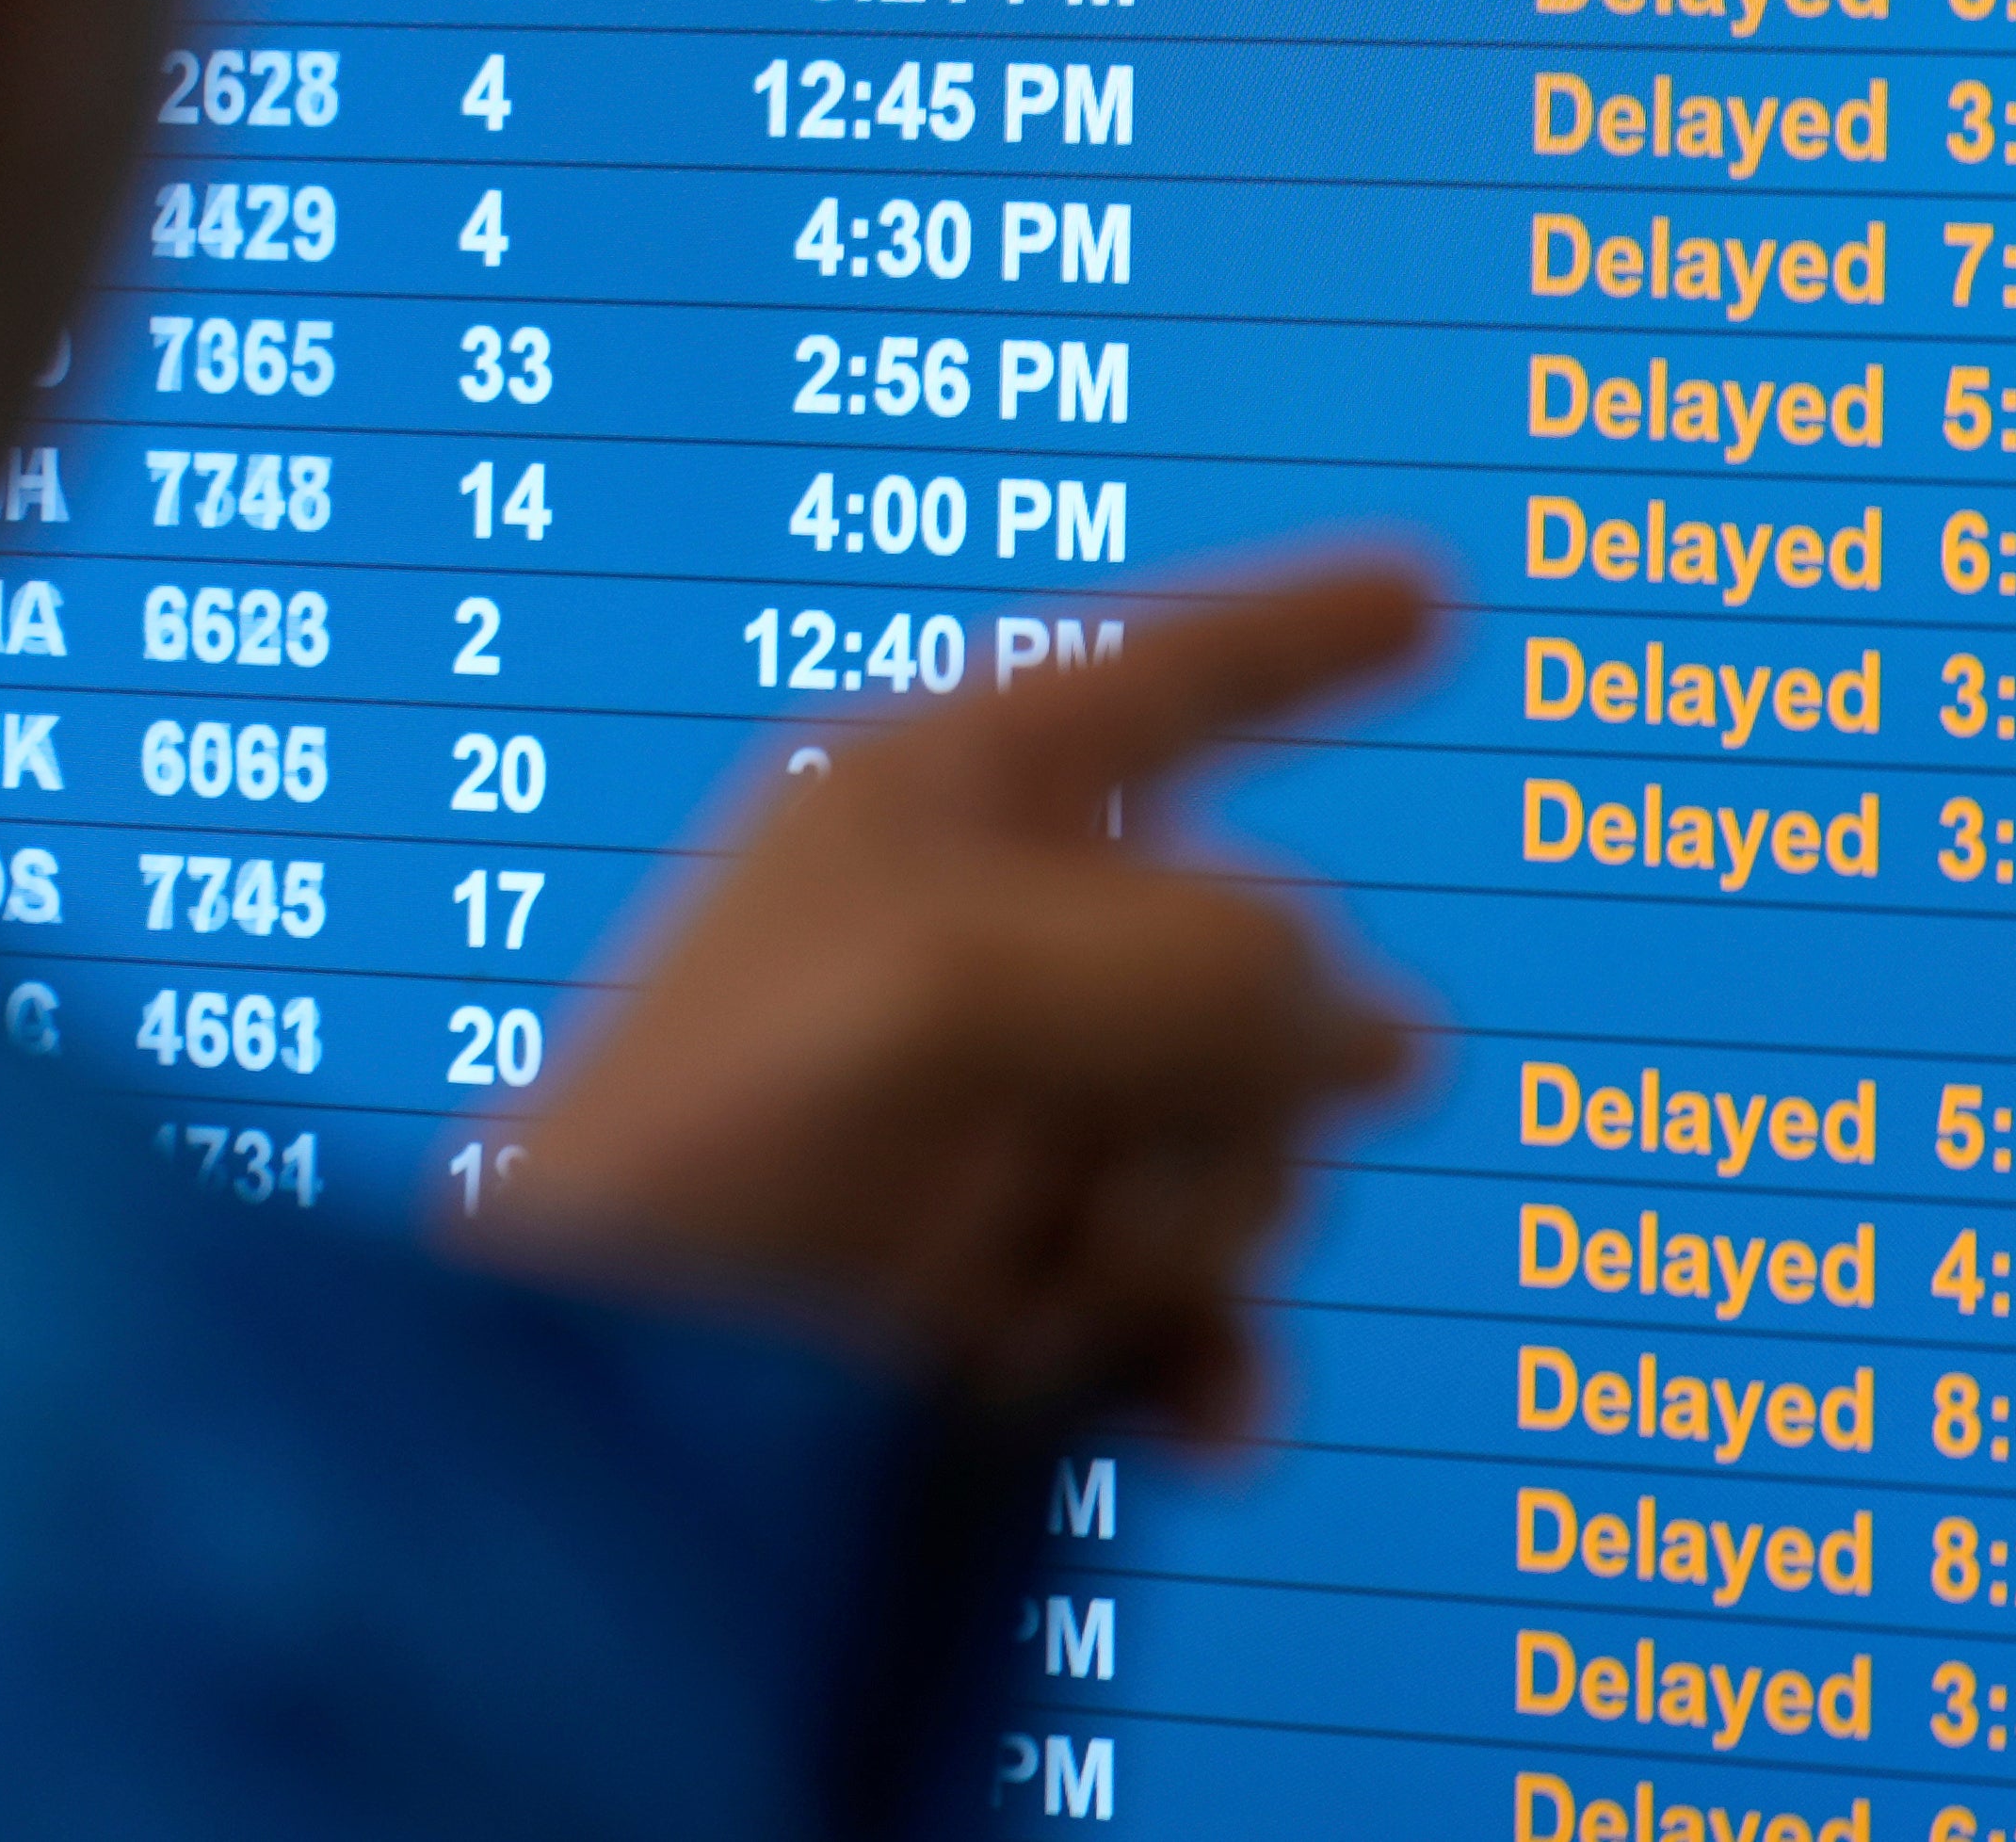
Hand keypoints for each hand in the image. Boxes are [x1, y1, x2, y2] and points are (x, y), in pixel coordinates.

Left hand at [472, 550, 1434, 1441]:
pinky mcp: (1003, 1284)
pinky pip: (1191, 1294)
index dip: (1293, 637)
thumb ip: (1195, 959)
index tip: (1423, 597)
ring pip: (1237, 1132)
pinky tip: (1206, 1418)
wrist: (592, 1414)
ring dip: (1198, 1224)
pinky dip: (1207, 1352)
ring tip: (1063, 1289)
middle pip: (1244, 949)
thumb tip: (1346, 1026)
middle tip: (1151, 1144)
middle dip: (1248, 1067)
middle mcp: (974, 939)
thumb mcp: (961, 988)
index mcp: (926, 803)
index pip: (1148, 677)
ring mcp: (994, 1118)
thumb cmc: (721, 1149)